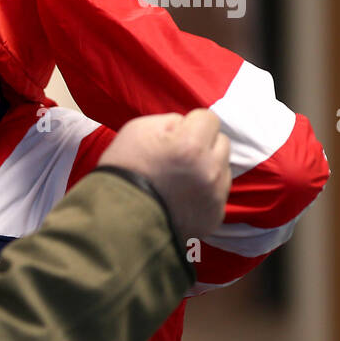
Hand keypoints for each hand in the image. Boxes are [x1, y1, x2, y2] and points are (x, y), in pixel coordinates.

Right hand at [98, 110, 231, 241]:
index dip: (190, 124)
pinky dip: (204, 193)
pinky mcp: (214, 216)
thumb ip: (170, 121)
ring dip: (206, 168)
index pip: (209, 118)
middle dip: (203, 144)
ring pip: (222, 169)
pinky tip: (181, 198)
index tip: (175, 136)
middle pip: (222, 142)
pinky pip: (217, 194)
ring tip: (178, 180)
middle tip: (178, 156)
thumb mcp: (136, 130)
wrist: (116, 222)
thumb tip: (186, 125)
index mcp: (191, 145)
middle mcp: (210, 170)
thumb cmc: (122, 171)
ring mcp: (215, 196)